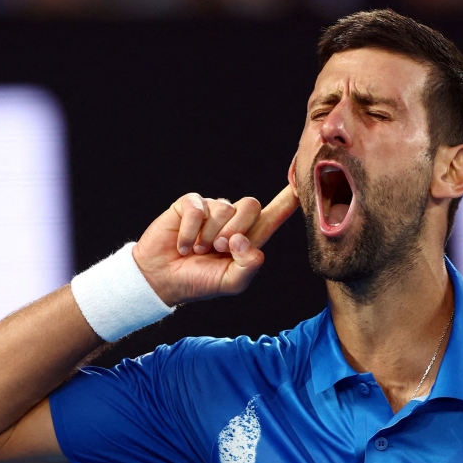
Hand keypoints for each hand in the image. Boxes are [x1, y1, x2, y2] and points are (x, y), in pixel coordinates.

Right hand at [132, 185, 299, 305]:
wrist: (162, 280)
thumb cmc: (198, 282)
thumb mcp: (231, 282)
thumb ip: (248, 266)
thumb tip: (243, 240)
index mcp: (249, 238)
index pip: (274, 214)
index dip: (288, 198)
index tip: (301, 180)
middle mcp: (232, 220)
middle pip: (251, 204)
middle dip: (236, 229)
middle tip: (218, 249)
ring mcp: (211, 210)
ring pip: (224, 208)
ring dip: (209, 235)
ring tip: (198, 250)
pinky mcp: (189, 205)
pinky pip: (198, 208)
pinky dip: (190, 231)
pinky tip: (183, 245)